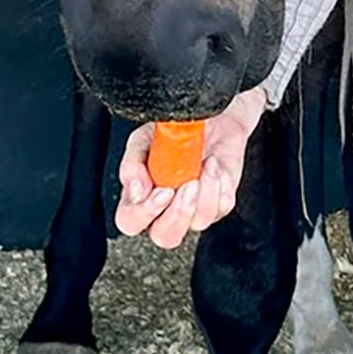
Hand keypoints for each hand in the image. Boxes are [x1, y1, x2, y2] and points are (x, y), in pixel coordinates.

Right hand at [115, 87, 267, 249]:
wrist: (211, 116)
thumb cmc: (172, 131)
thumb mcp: (144, 139)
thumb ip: (132, 164)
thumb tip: (136, 191)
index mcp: (141, 197)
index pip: (131, 221)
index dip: (144, 213)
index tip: (162, 191)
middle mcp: (167, 209)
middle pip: (165, 237)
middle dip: (177, 216)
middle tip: (187, 187)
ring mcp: (195, 209)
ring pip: (198, 223)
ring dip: (205, 193)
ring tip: (205, 166)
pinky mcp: (220, 202)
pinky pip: (222, 206)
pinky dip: (220, 184)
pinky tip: (215, 165)